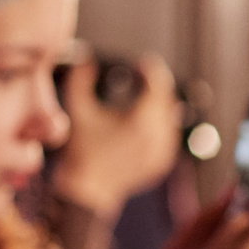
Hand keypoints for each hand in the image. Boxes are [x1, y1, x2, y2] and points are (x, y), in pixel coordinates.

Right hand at [56, 53, 179, 216]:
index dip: (151, 69)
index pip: (158, 85)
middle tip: (142, 75)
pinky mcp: (163, 161)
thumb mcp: (78, 111)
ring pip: (170, 117)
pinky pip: (169, 134)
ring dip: (158, 103)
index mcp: (142, 121)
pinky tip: (145, 118)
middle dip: (155, 85)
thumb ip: (80, 80)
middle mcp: (159, 136)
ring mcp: (164, 151)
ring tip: (142, 95)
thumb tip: (86, 58)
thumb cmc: (81, 150)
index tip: (141, 63)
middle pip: (166, 99)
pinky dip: (159, 123)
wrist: (88, 190)